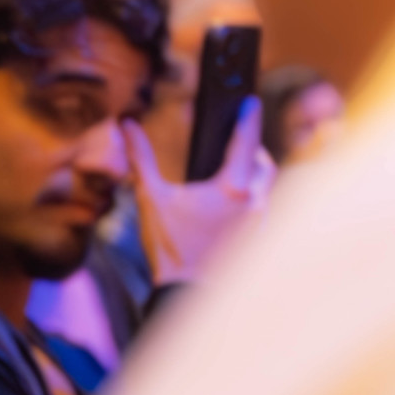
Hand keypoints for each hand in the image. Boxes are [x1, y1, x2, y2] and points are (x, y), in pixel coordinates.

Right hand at [126, 97, 274, 285]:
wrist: (185, 293)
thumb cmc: (170, 247)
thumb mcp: (152, 198)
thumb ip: (141, 158)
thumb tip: (127, 125)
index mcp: (234, 187)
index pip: (246, 141)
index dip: (249, 117)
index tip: (250, 101)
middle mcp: (255, 202)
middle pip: (264, 162)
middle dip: (251, 149)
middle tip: (233, 141)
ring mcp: (261, 222)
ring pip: (267, 186)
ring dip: (253, 175)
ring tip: (228, 173)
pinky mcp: (259, 238)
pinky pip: (262, 208)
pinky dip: (251, 197)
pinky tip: (228, 204)